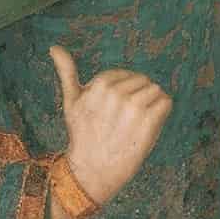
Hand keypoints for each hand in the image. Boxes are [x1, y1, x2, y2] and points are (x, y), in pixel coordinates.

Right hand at [49, 45, 171, 205]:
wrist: (92, 171)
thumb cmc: (82, 135)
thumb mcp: (71, 101)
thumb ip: (66, 72)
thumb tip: (53, 47)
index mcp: (101, 84)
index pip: (127, 76)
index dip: (123, 94)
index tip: (112, 113)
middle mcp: (117, 93)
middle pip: (144, 81)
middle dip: (138, 97)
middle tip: (123, 121)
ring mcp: (134, 107)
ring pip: (156, 91)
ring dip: (151, 106)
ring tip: (135, 124)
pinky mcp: (149, 122)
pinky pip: (166, 103)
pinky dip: (162, 114)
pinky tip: (148, 127)